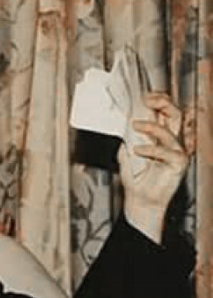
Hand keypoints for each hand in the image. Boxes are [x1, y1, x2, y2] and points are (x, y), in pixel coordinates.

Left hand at [119, 93, 188, 242]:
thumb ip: (127, 137)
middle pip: (175, 114)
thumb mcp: (126, 153)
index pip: (166, 111)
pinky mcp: (178, 164)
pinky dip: (151, 149)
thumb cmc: (135, 179)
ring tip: (135, 125)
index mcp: (162, 136)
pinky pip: (166, 152)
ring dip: (152, 125)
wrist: (140, 201)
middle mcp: (172, 141)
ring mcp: (177, 152)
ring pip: (171, 130)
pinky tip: (137, 150)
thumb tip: (120, 123)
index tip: (144, 97)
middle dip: (163, 103)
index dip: (159, 100)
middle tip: (146, 100)